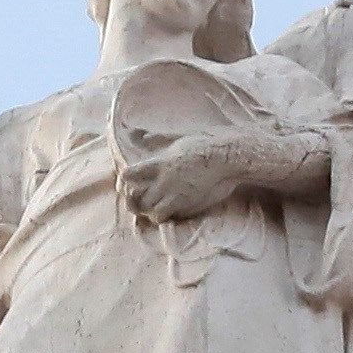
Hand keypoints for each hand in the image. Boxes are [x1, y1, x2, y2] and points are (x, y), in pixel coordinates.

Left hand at [119, 126, 237, 222]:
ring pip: (149, 211)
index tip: (131, 181)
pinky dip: (164, 216)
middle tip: (142, 198)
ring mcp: (174, 194)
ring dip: (150, 210)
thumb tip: (142, 135)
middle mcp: (162, 180)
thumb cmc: (206, 145)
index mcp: (158, 162)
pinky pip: (166, 216)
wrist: (227, 159)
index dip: (125, 180)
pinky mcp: (185, 205)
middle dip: (135, 199)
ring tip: (157, 206)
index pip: (127, 175)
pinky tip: (171, 210)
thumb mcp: (178, 138)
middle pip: (135, 197)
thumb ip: (158, 140)